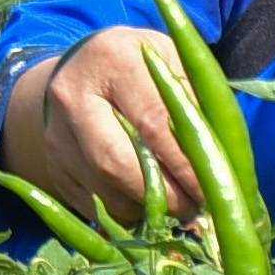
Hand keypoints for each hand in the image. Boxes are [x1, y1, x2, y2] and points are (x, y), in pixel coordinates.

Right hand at [3, 25, 203, 226]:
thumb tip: (222, 161)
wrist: (84, 70)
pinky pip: (91, 205)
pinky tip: (150, 209)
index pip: (154, 122)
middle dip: (164, 195)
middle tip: (196, 209)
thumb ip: (197, 101)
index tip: (213, 189)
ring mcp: (55, 134)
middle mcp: (73, 96)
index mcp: (114, 60)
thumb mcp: (175, 63)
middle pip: (118, 162)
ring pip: (103, 191)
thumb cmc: (147, 67)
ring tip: (178, 210)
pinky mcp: (52, 166)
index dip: (185, 163)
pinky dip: (126, 215)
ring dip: (146, 210)